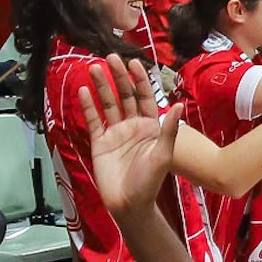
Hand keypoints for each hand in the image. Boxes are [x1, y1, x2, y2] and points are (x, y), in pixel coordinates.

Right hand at [76, 55, 180, 213]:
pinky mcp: (100, 142)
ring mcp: (115, 133)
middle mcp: (132, 126)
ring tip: (93, 68)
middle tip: (110, 58)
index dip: (139, 80)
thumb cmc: (149, 181)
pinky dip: (88, 106)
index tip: (133, 63)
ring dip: (101, 86)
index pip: (145, 97)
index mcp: (150, 126)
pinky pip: (93, 120)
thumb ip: (168, 130)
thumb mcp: (163, 155)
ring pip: (108, 104)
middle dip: (118, 77)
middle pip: (124, 95)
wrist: (129, 204)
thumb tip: (179, 105)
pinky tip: (83, 91)